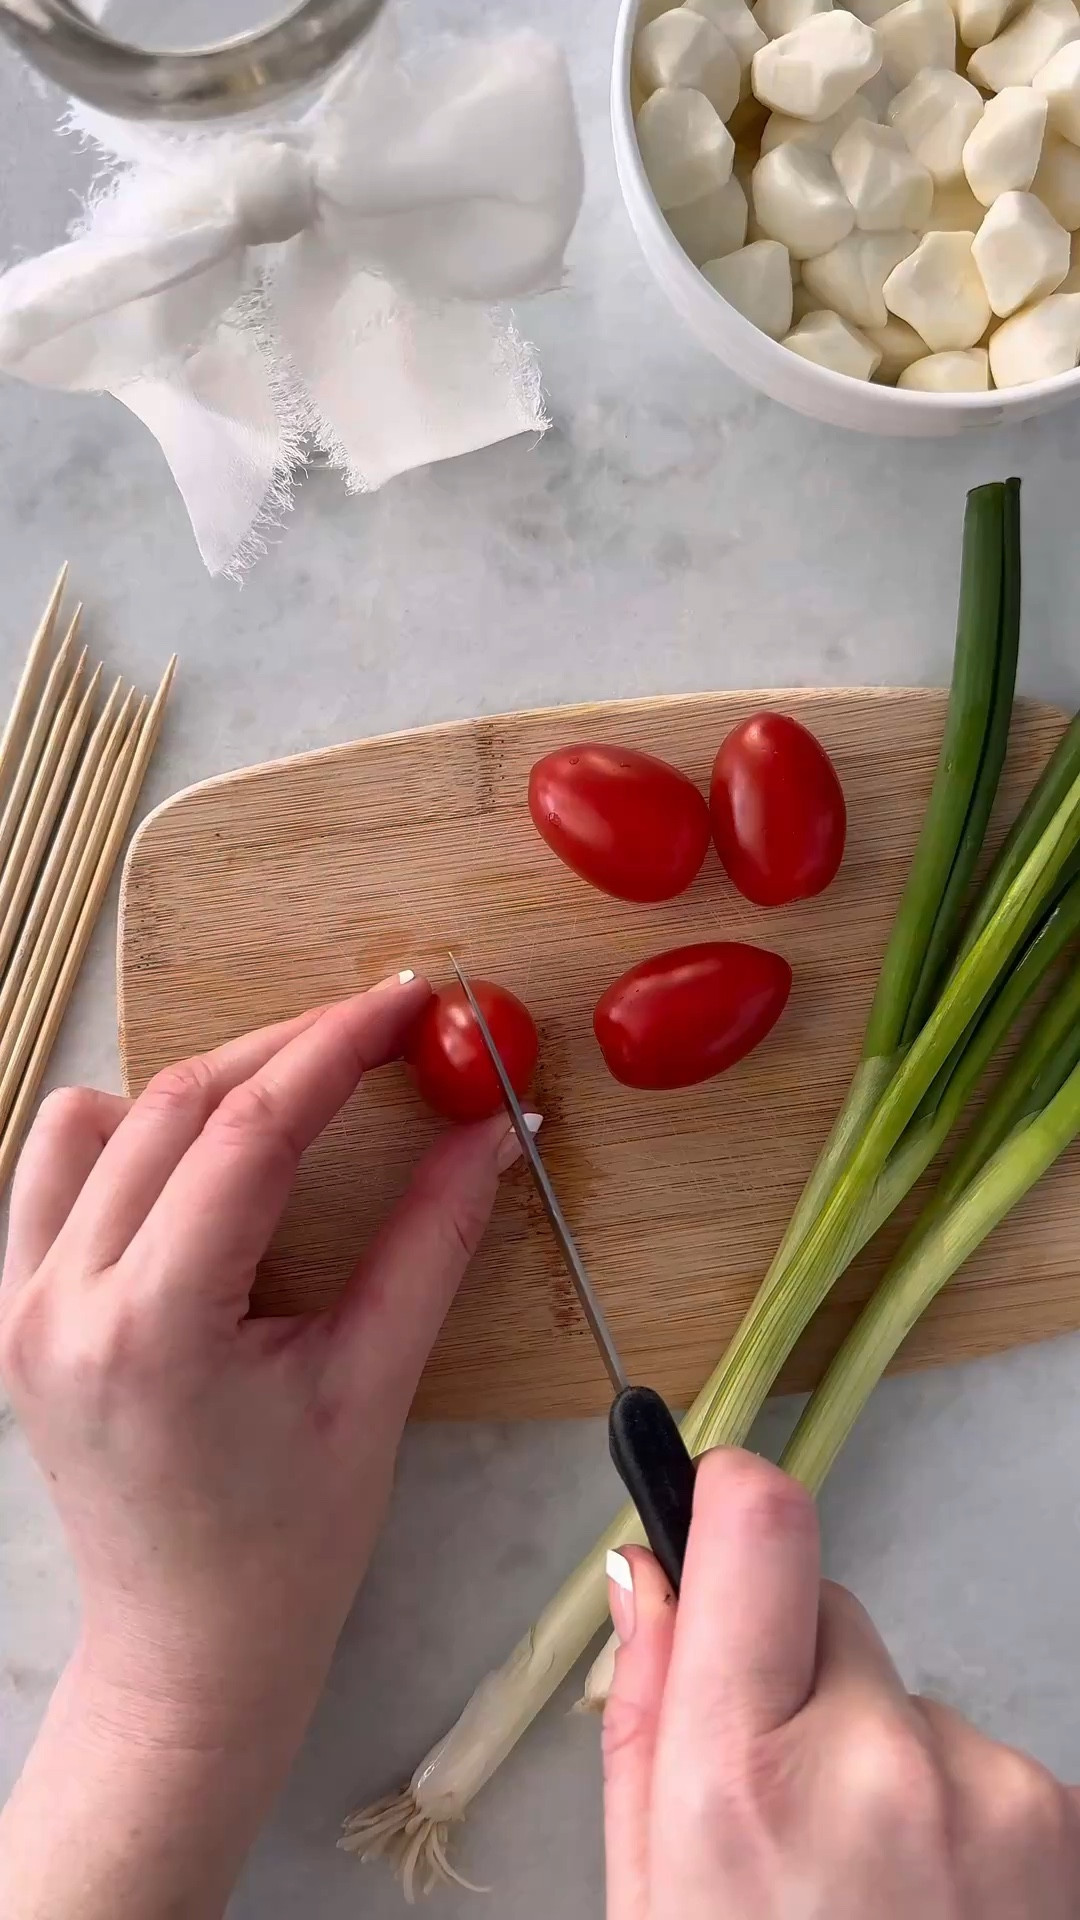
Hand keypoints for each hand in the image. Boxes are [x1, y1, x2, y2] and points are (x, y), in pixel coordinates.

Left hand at [0, 973, 526, 1918]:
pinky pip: (51, 1170)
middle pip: (176, 1104)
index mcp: (156, 1327)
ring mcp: (21, 1304)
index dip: (337, 1046)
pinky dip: (127, 1133)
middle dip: (287, 1047)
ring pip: (99, 1119)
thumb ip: (433, 1242)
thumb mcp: (375, 1386)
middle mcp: (64, 1302)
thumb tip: (493, 1128)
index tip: (408, 1003)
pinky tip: (199, 1158)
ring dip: (202, 1081)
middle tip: (380, 1027)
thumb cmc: (291, 1541)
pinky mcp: (14, 1311)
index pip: (247, 1131)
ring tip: (294, 1092)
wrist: (190, 1647)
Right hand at [603, 1449, 1079, 1918]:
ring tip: (863, 1887)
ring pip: (899, 1690)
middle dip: (791, 1668)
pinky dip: (944, 1806)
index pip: (761, 1527)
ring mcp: (984, 1787)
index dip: (730, 1496)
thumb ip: (644, 1717)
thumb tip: (647, 1572)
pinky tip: (926, 1905)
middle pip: (825, 1608)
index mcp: (742, 1782)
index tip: (712, 1512)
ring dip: (876, 1751)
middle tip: (778, 1793)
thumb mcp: (647, 1896)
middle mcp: (875, 1761)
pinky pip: (971, 1754)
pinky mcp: (1055, 1813)